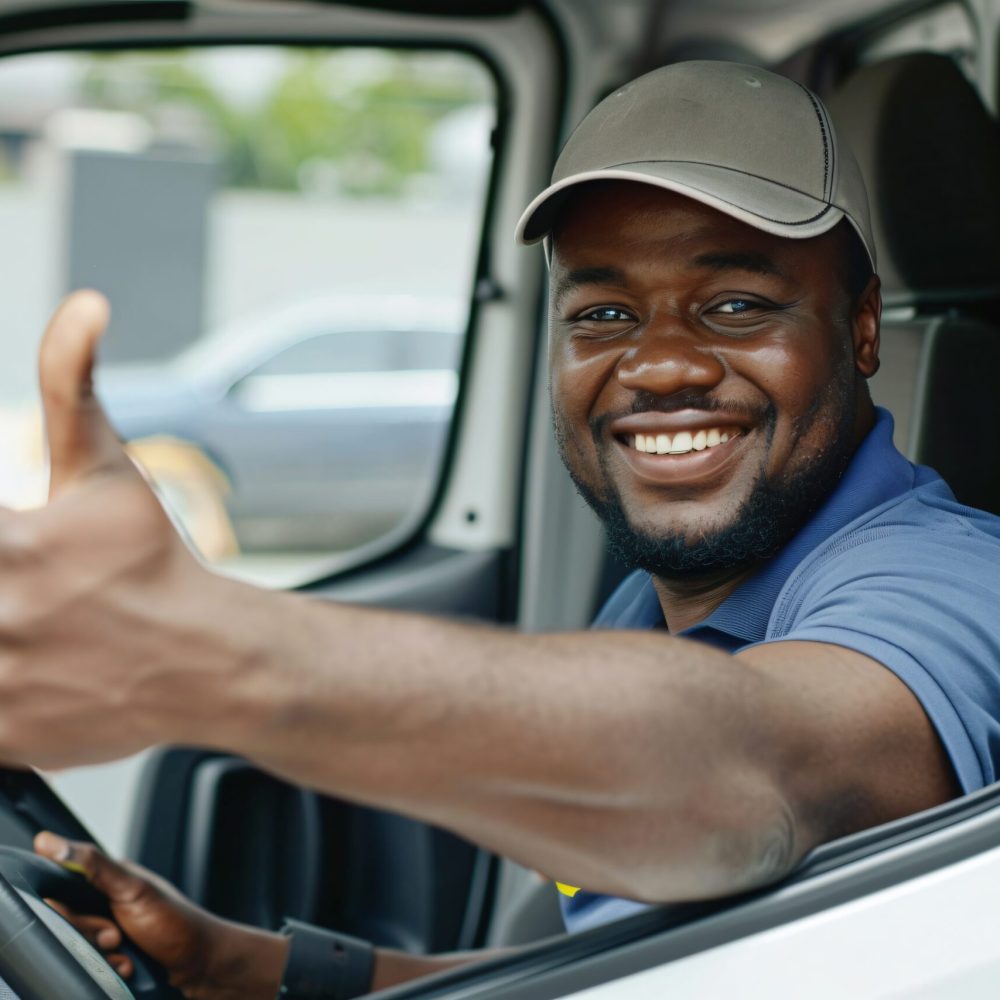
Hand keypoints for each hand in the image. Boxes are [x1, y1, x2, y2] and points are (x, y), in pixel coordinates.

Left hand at [0, 292, 261, 766]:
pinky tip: (20, 655)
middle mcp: (2, 615)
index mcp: (12, 544)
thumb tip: (86, 304)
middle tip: (9, 571)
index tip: (2, 541)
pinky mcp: (3, 738)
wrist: (204, 658)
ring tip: (20, 609)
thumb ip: (72, 382)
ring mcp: (2, 684)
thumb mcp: (107, 469)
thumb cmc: (149, 560)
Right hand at [34, 831, 287, 999]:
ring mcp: (111, 932)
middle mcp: (106, 904)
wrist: (201, 965)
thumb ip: (91, 865)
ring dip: (102, 957)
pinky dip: (110, 970)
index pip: (60, 893)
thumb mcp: (131, 890)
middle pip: (68, 926)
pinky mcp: (114, 958)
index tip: (89, 916)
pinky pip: (93, 969)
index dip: (68, 912)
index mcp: (107, 881)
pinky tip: (130, 967)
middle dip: (91, 937)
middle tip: (117, 935)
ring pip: (78, 950)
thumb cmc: (176, 922)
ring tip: (127, 953)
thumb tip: (48, 840)